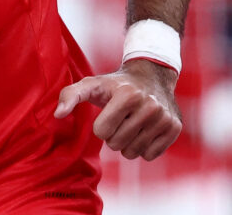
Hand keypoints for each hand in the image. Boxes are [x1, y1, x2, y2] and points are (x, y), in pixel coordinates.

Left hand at [54, 58, 181, 160]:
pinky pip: (150, 155)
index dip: (100, 125)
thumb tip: (57, 115)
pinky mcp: (174, 128)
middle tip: (120, 119)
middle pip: (117, 144)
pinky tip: (144, 130)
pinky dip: (143, 147)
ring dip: (127, 143)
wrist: (151, 76)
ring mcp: (164, 118)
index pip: (102, 132)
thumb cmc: (115, 84)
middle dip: (113, 136)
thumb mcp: (92, 84)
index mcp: (127, 95)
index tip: (107, 112)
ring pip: (134, 152)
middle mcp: (149, 106)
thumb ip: (70, 95)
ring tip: (131, 124)